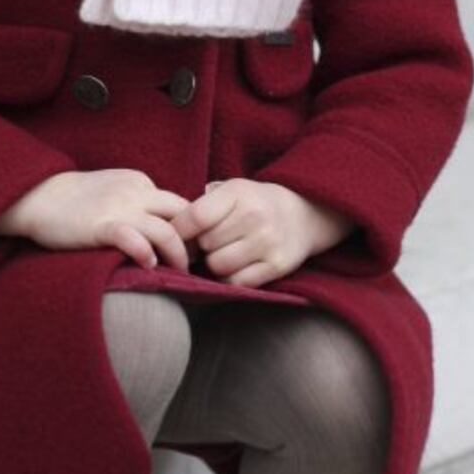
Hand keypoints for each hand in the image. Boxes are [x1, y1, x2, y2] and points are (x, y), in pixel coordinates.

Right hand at [0, 169, 191, 271]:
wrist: (38, 196)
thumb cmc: (75, 200)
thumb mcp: (114, 190)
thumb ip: (138, 202)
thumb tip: (162, 226)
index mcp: (140, 182)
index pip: (178, 204)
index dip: (191, 226)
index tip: (192, 246)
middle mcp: (135, 192)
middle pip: (183, 213)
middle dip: (194, 240)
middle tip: (196, 261)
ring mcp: (119, 208)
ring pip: (165, 230)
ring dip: (178, 254)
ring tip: (180, 271)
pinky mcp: (101, 226)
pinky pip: (133, 239)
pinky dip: (146, 253)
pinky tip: (149, 265)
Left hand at [172, 180, 353, 287]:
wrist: (306, 213)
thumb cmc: (256, 203)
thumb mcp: (232, 191)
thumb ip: (202, 205)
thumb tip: (167, 229)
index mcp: (238, 193)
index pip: (195, 217)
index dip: (178, 231)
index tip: (173, 238)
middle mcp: (254, 216)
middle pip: (204, 245)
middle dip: (200, 248)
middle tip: (208, 244)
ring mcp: (268, 242)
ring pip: (218, 266)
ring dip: (215, 264)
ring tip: (224, 253)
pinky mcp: (278, 265)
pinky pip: (237, 282)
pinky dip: (231, 278)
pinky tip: (237, 266)